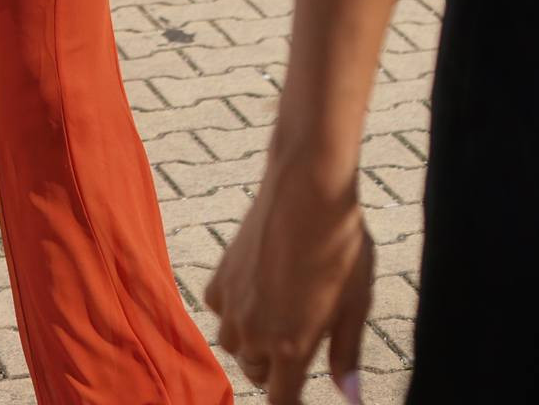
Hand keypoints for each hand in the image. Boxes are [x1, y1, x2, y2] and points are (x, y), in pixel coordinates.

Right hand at [204, 165, 372, 402]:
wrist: (307, 190)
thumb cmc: (341, 246)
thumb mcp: (357, 305)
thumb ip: (347, 355)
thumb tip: (351, 396)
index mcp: (291, 348)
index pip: (281, 401)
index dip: (292, 402)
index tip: (300, 392)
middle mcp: (255, 331)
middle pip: (255, 374)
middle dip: (274, 369)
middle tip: (296, 344)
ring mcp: (233, 302)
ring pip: (232, 343)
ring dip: (250, 340)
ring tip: (274, 318)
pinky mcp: (221, 273)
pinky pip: (218, 307)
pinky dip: (231, 308)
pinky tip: (253, 291)